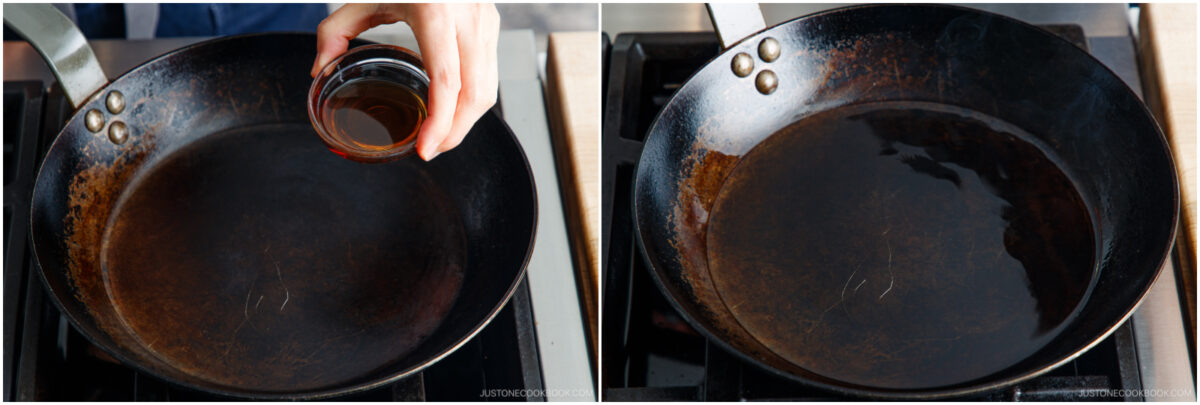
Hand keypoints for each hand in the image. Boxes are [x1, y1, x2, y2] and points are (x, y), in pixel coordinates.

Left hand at [312, 3, 499, 160]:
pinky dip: (473, 100)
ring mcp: (487, 22)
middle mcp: (469, 19)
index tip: (426, 149)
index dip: (440, 123)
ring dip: (467, 120)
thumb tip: (319, 70)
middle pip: (476, 94)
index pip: (447, 81)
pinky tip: (452, 110)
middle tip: (432, 150)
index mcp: (437, 12)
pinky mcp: (492, 25)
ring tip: (441, 136)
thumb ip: (334, 30)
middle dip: (456, 131)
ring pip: (489, 88)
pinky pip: (490, 75)